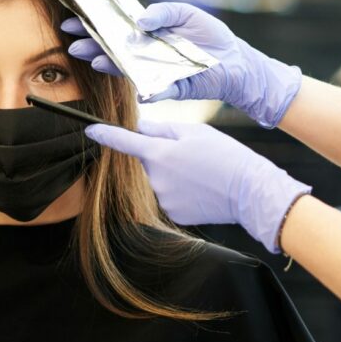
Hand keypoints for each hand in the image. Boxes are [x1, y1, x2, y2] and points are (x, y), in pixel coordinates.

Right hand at [63, 2, 301, 127]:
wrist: (235, 60)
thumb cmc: (211, 35)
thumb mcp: (187, 13)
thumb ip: (164, 11)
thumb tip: (140, 19)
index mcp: (146, 33)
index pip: (114, 28)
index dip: (93, 24)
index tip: (73, 20)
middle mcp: (145, 53)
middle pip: (112, 49)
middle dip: (91, 45)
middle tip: (74, 43)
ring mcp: (154, 71)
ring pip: (125, 70)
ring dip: (109, 65)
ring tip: (94, 59)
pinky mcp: (170, 88)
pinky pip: (155, 91)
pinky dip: (147, 92)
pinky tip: (137, 90)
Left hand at [86, 119, 310, 254]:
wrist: (250, 191)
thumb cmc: (226, 155)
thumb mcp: (194, 131)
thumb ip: (161, 129)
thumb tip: (139, 128)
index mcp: (159, 153)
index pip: (123, 142)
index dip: (104, 135)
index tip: (90, 131)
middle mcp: (156, 179)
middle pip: (147, 161)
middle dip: (162, 155)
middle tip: (192, 154)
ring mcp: (164, 199)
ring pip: (159, 179)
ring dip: (173, 173)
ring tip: (201, 171)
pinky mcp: (174, 213)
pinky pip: (170, 196)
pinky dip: (181, 191)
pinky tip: (201, 188)